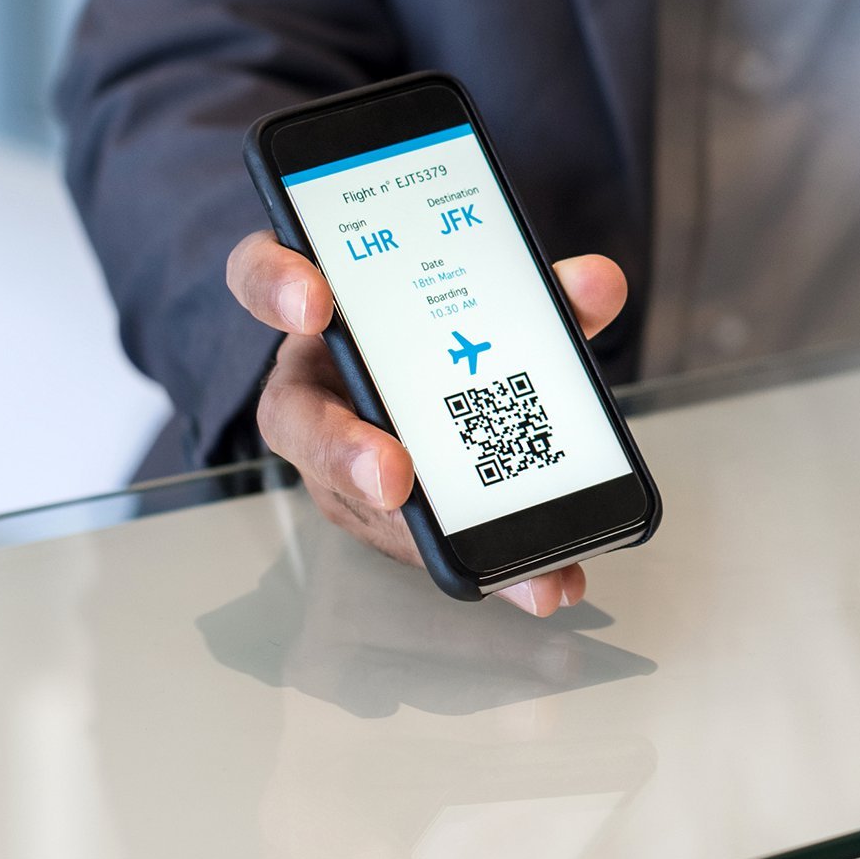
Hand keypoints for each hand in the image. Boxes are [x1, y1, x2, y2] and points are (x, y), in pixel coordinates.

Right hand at [225, 231, 629, 615]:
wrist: (446, 378)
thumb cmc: (440, 331)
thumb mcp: (494, 301)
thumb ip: (538, 290)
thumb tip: (596, 284)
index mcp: (326, 309)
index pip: (263, 277)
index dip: (275, 286)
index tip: (315, 302)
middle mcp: (315, 387)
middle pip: (295, 418)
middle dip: (341, 449)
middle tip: (392, 475)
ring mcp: (340, 459)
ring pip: (353, 498)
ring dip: (413, 533)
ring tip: (484, 553)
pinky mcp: (383, 515)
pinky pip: (420, 543)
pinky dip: (486, 565)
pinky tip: (543, 581)